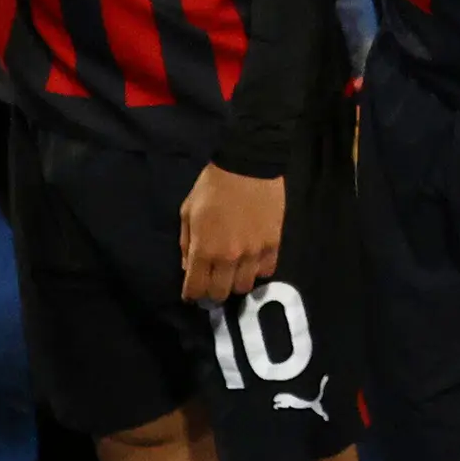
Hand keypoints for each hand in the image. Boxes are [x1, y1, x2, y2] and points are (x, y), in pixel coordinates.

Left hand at [177, 164, 285, 303]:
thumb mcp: (187, 211)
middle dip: (212, 291)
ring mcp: (253, 253)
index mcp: (204, 249)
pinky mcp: (273, 244)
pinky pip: (266, 271)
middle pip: (220, 293)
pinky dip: (258, 270)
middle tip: (212, 281)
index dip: (191, 294)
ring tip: (234, 272)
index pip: (195, 288)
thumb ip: (186, 242)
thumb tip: (188, 266)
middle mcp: (228, 258)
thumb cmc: (212, 186)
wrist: (248, 166)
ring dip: (236, 282)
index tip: (192, 292)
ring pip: (244, 286)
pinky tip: (253, 261)